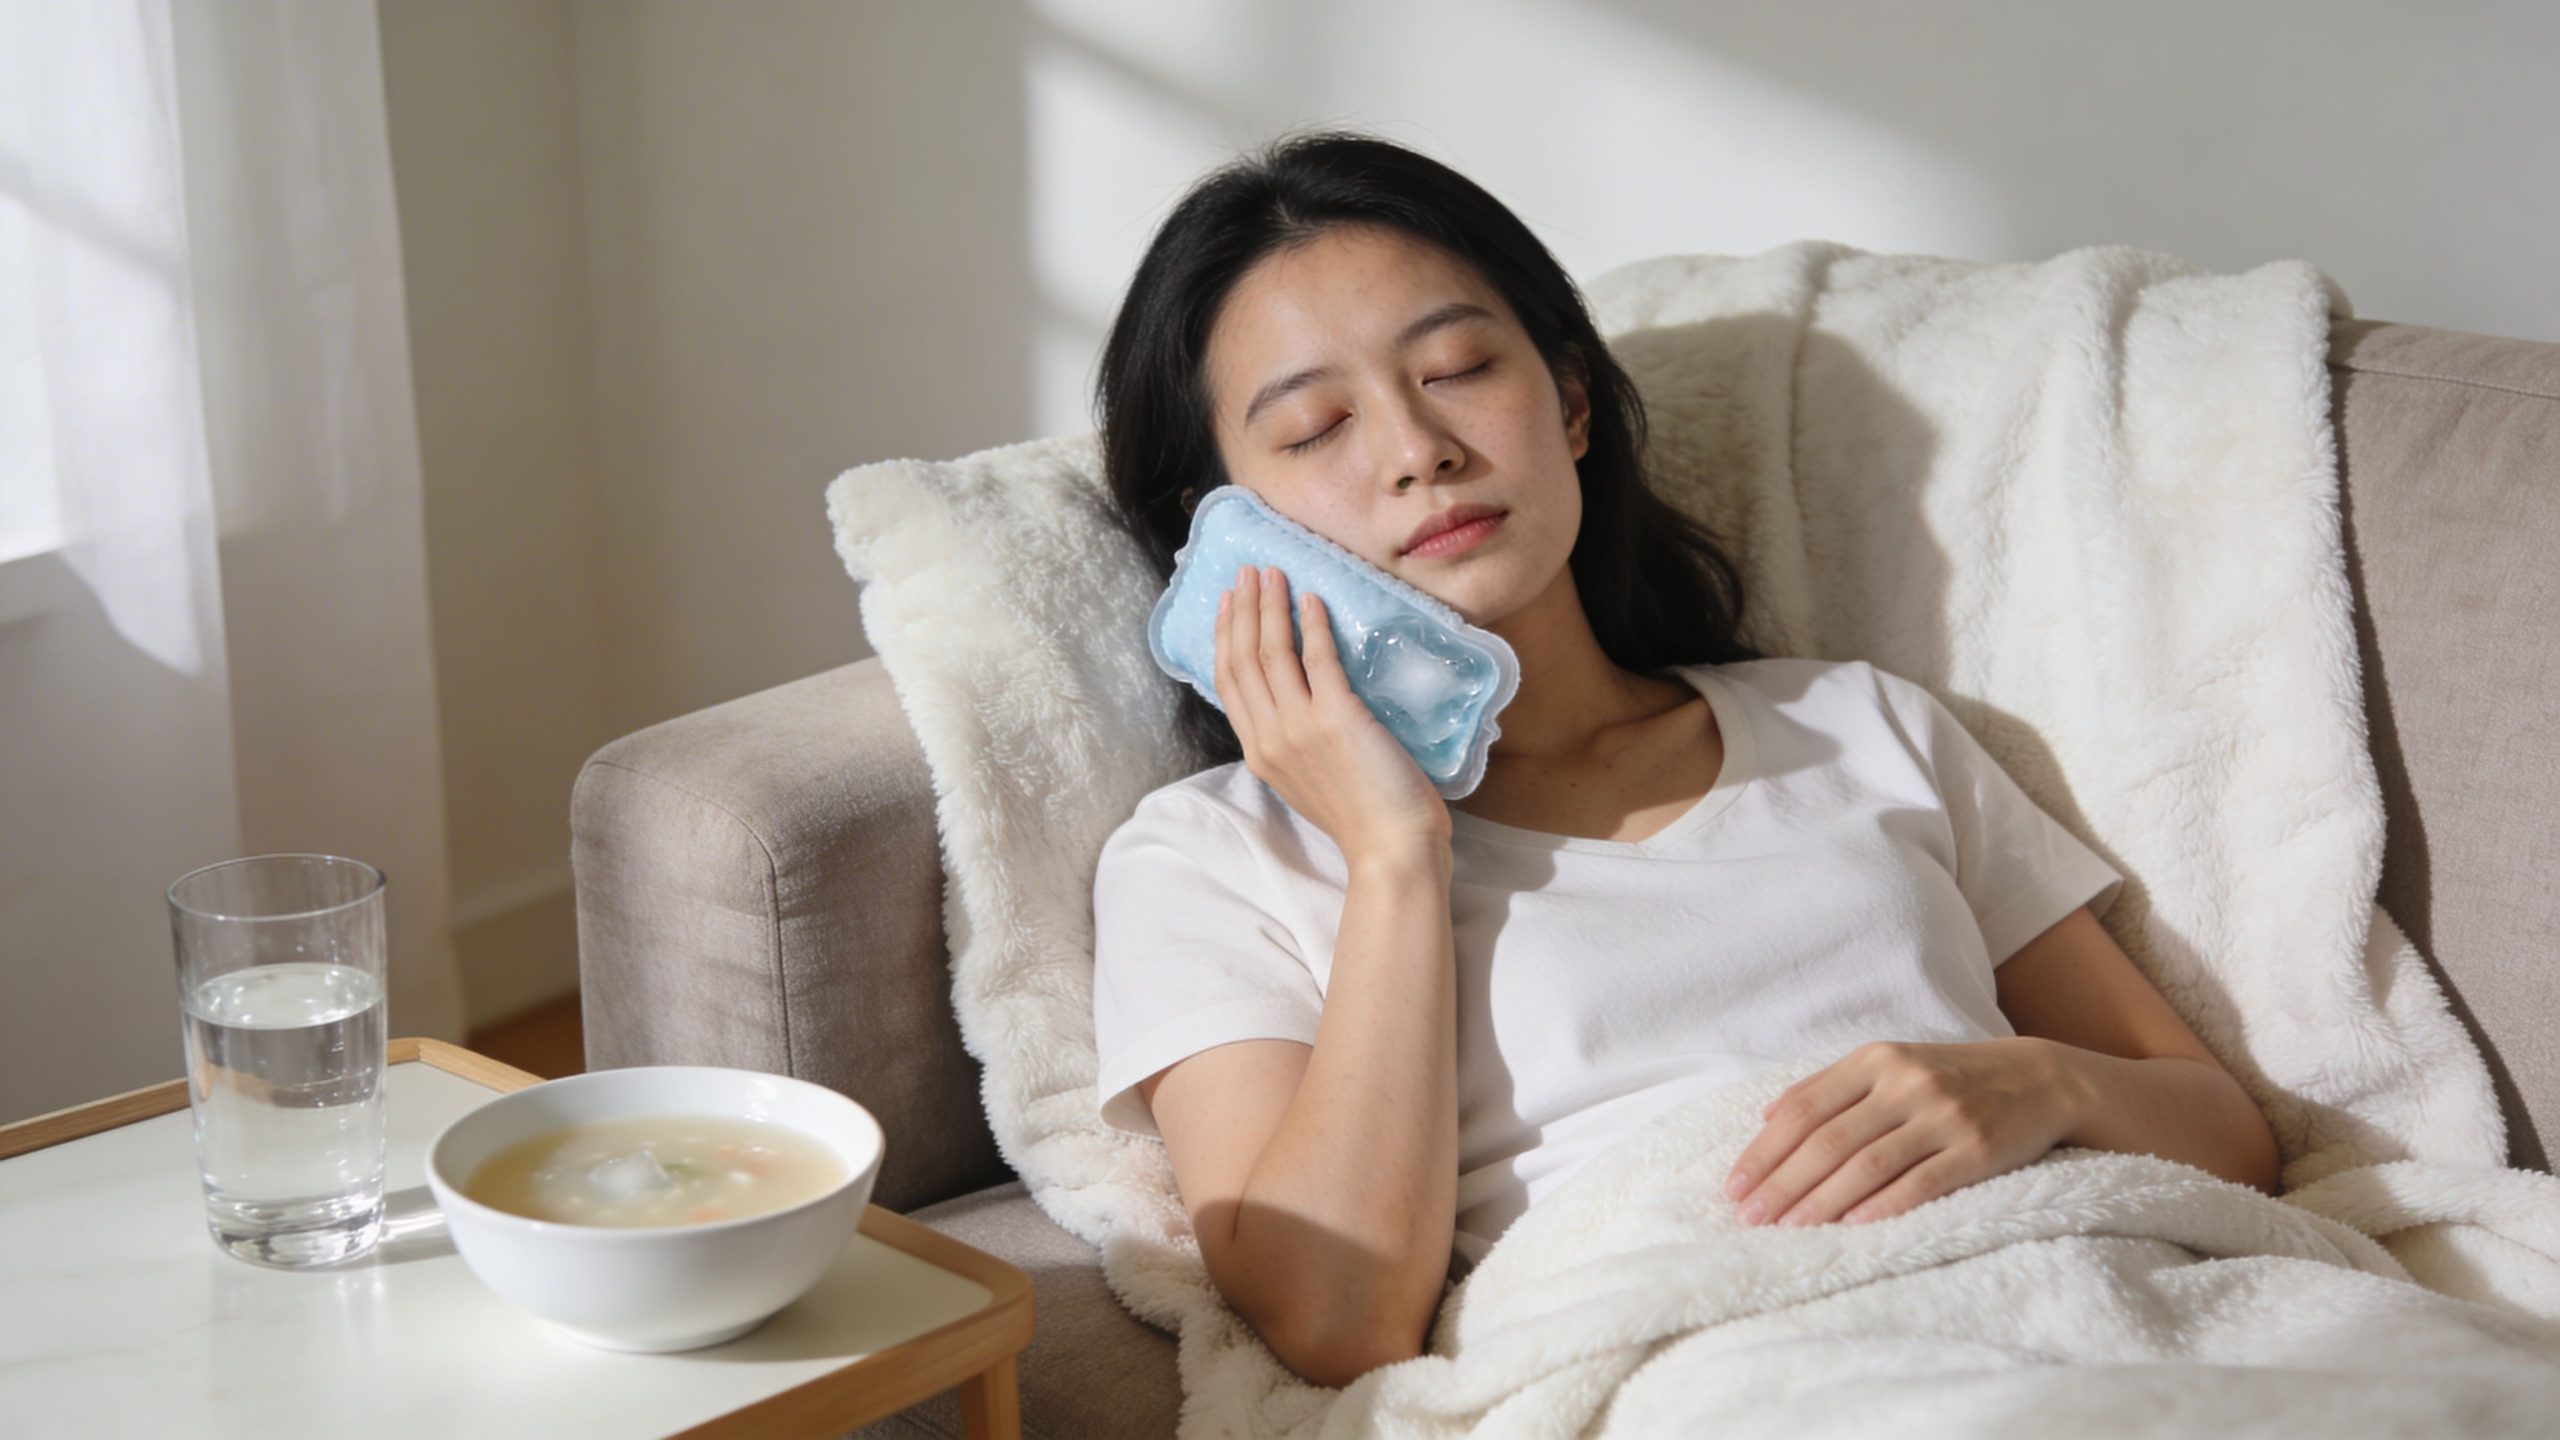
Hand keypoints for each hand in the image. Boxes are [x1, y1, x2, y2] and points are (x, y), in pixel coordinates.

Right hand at [1216, 563, 1450, 865]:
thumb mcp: (1307, 780)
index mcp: (1259, 754)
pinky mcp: (1337, 718)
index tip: (1228, 602)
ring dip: (1269, 605)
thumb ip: (1293, 742)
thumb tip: (1297, 701)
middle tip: (1248, 570)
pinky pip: (1317, 659)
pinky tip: (1312, 600)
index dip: (1225, 636)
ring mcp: (1300, 727)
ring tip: (1273, 573)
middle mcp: (1270, 737)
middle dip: (1241, 609)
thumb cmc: (1362, 818)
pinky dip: (1312, 624)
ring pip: (1271, 652)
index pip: (1229, 683)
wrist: (1391, 848)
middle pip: (1242, 659)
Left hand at [1722, 1038, 2073, 1227]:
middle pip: (1828, 1140)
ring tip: (1787, 1229)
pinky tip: (1851, 1227)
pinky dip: (1882, 1206)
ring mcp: (1943, 1114)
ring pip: (1867, 1164)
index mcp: (1875, 1059)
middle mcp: (1905, 1082)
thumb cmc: (1951, 1078)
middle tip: (1749, 1218)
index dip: (1764, 1151)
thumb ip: (1831, 1087)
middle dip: (1782, 1183)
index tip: (1734, 1186)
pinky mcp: (1978, 1148)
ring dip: (1821, 1202)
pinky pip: (1921, 1182)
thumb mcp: (1892, 1066)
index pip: (1803, 1108)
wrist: (2042, 1079)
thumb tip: (1766, 1118)